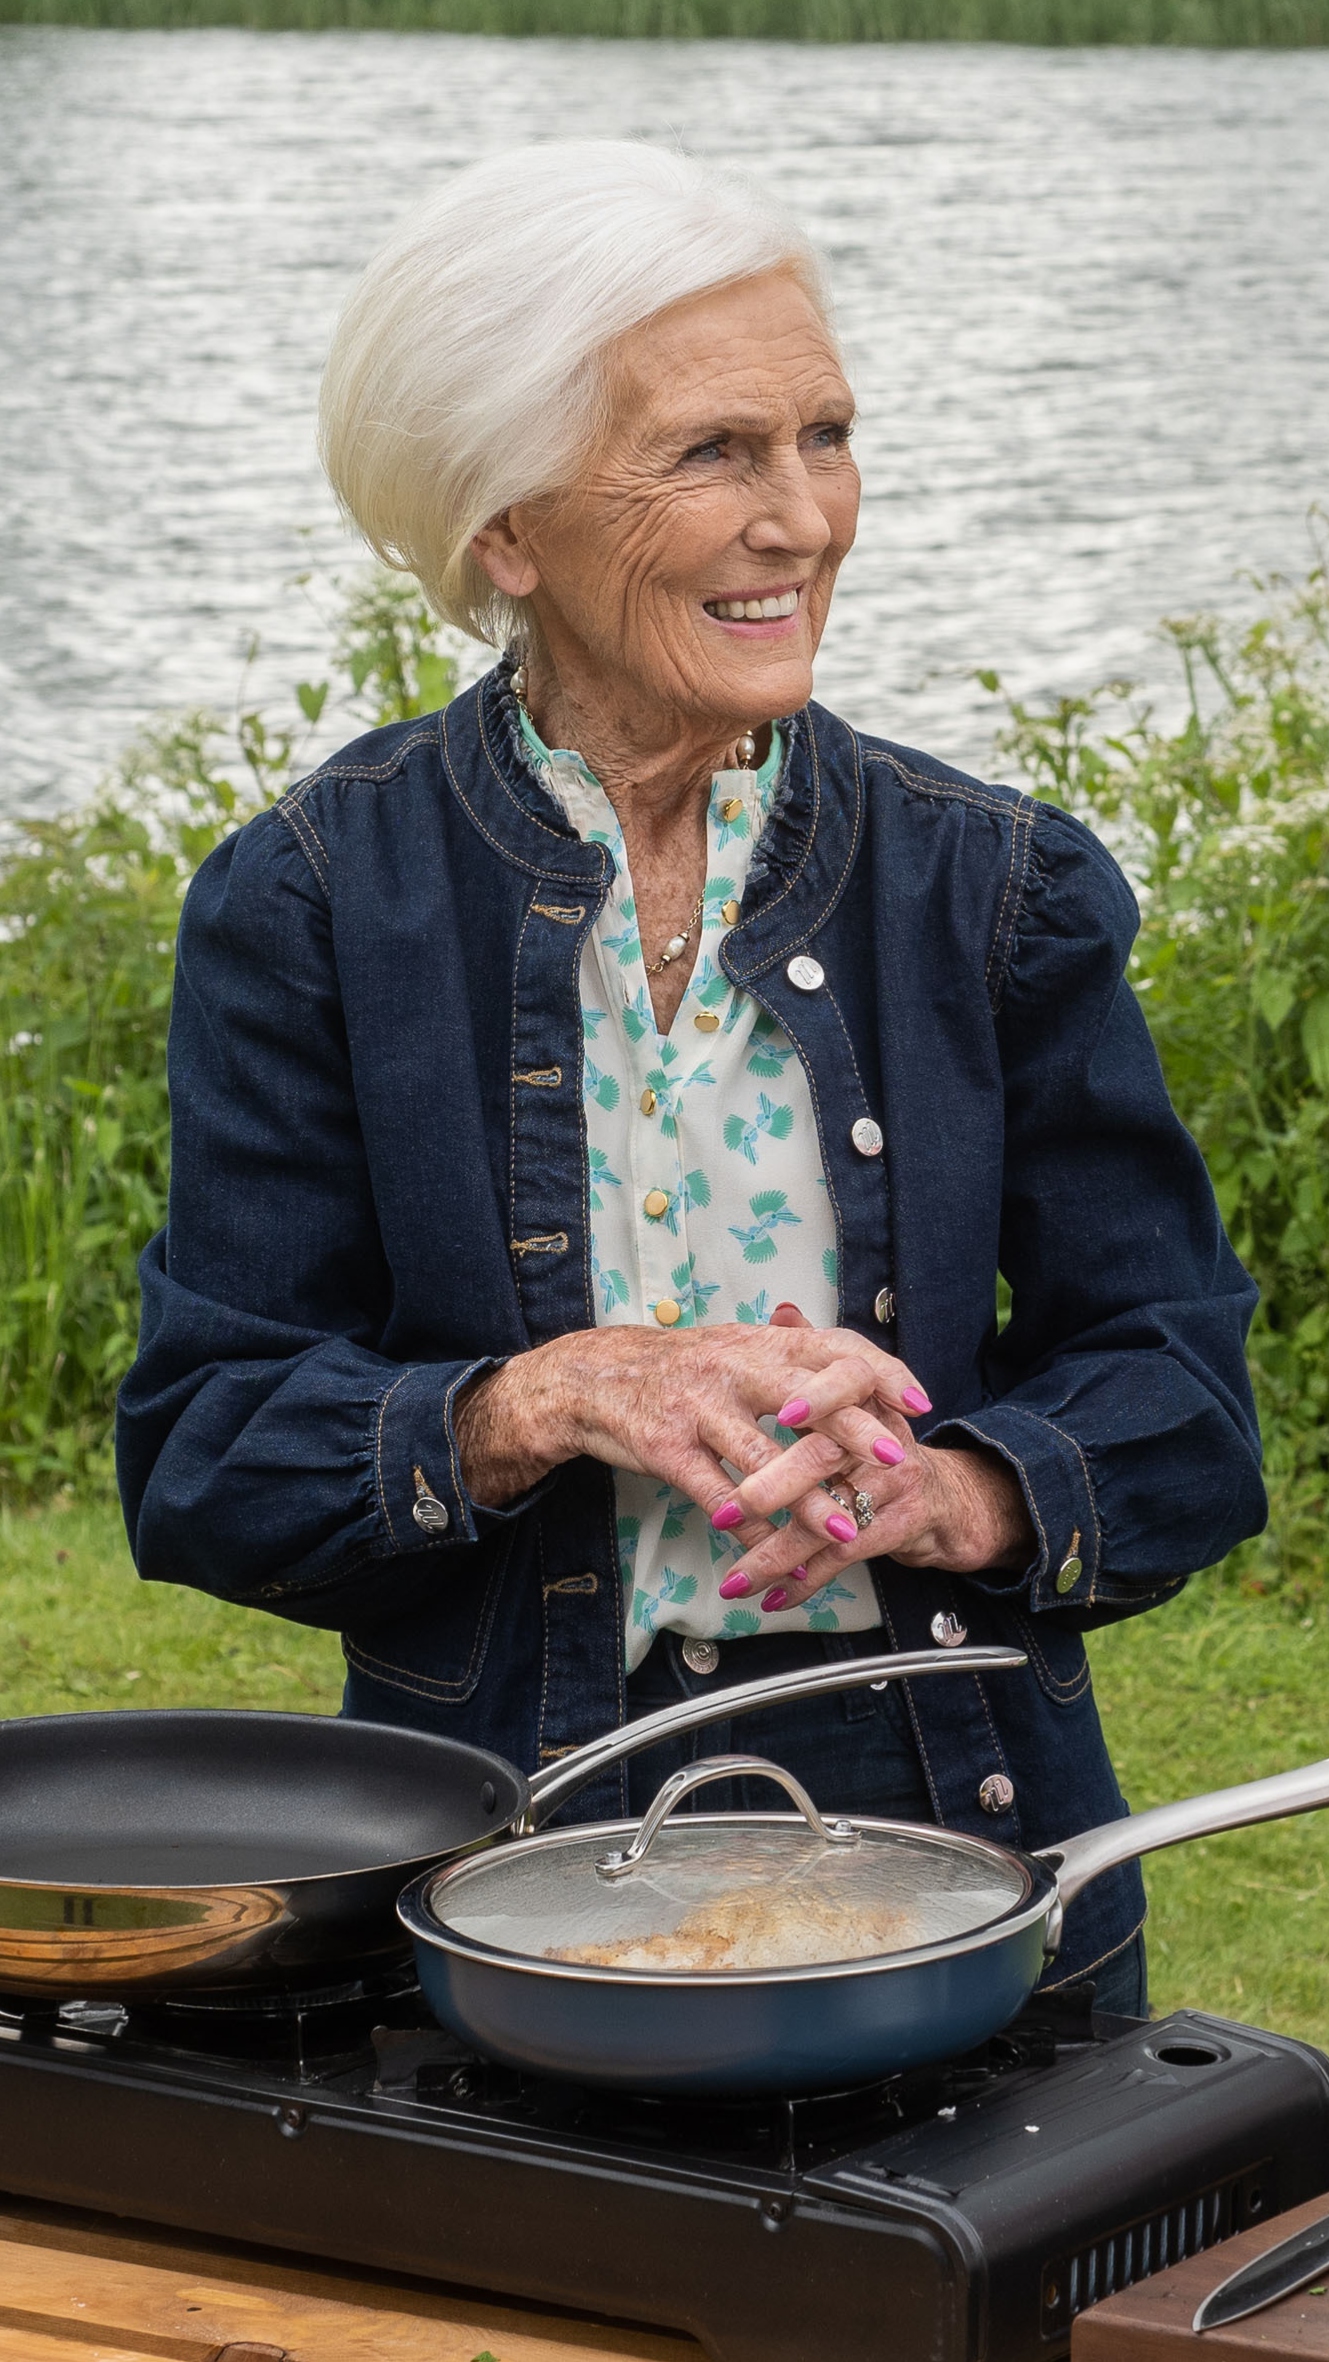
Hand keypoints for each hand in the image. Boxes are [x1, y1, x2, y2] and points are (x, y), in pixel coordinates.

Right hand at [452, 1316, 929, 1522]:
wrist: (592, 1378)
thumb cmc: (679, 1370)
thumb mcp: (736, 1348)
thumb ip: (793, 1359)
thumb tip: (862, 1373)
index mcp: (758, 1343)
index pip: (832, 1347)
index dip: (878, 1372)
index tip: (917, 1403)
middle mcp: (732, 1369)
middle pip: (804, 1396)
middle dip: (854, 1430)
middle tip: (897, 1460)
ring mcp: (697, 1408)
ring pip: (760, 1456)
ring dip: (805, 1499)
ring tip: (841, 1529)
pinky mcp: (665, 1447)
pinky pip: (712, 1492)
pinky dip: (744, 1524)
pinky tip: (769, 1550)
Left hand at [714, 1304, 1032, 1613]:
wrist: (951, 1499)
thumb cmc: (882, 1445)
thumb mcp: (854, 1397)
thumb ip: (814, 1355)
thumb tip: (782, 1309)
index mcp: (869, 1397)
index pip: (850, 1383)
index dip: (819, 1398)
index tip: (779, 1416)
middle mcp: (885, 1438)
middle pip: (831, 1458)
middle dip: (776, 1488)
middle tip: (727, 1513)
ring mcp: (894, 1486)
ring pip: (831, 1519)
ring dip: (777, 1554)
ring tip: (735, 1577)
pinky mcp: (896, 1529)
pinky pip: (843, 1558)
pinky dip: (805, 1582)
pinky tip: (771, 1597)